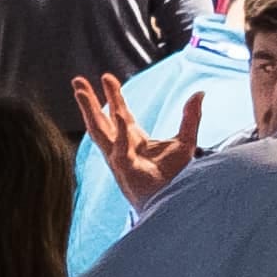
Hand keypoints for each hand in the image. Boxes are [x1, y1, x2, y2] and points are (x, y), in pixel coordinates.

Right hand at [70, 70, 208, 207]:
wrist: (175, 199)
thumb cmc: (176, 177)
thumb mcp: (186, 141)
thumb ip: (191, 117)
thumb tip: (199, 93)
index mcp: (133, 139)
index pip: (118, 113)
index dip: (113, 95)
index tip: (107, 77)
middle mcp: (121, 147)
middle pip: (99, 121)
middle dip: (88, 101)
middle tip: (77, 81)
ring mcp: (119, 158)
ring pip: (98, 131)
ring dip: (88, 110)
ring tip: (80, 92)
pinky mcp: (125, 169)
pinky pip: (120, 148)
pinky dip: (120, 131)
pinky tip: (119, 112)